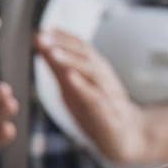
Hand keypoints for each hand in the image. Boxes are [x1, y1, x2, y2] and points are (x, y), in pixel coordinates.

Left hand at [37, 29, 151, 164]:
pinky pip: (95, 97)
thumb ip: (58, 68)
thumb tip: (41, 46)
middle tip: (42, 37)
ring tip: (53, 52)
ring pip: (91, 72)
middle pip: (85, 55)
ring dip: (71, 60)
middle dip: (62, 44)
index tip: (41, 30)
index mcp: (95, 69)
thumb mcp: (73, 88)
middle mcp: (103, 77)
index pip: (80, 47)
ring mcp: (108, 93)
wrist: (126, 137)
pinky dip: (83, 86)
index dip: (61, 37)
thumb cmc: (97, 110)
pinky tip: (70, 77)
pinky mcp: (108, 113)